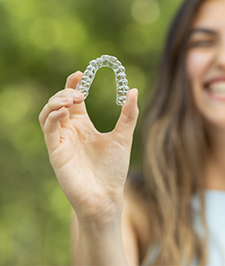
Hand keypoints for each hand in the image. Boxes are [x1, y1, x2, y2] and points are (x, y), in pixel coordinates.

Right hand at [39, 71, 138, 221]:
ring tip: (72, 98)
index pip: (73, 99)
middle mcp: (71, 130)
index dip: (74, 84)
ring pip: (48, 113)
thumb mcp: (124, 136)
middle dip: (65, 92)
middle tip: (79, 92)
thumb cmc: (114, 168)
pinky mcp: (56, 151)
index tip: (81, 73)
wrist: (107, 195)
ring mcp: (62, 140)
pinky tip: (65, 111)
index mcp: (84, 125)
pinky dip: (53, 116)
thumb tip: (133, 90)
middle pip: (59, 102)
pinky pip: (48, 129)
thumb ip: (128, 114)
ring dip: (56, 102)